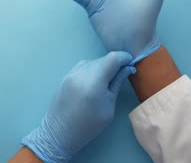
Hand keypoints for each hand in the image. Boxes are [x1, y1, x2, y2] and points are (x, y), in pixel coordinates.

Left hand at [21, 52, 135, 161]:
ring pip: (92, 61)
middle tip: (122, 73)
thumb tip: (128, 69)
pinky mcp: (65, 76)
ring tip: (107, 80)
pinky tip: (94, 81)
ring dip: (102, 66)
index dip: (124, 57)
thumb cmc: (88, 125)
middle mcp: (81, 73)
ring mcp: (71, 73)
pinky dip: (91, 69)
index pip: (112, 58)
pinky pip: (82, 66)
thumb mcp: (109, 107)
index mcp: (93, 82)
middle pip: (102, 59)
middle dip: (114, 63)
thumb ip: (117, 84)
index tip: (131, 63)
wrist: (59, 133)